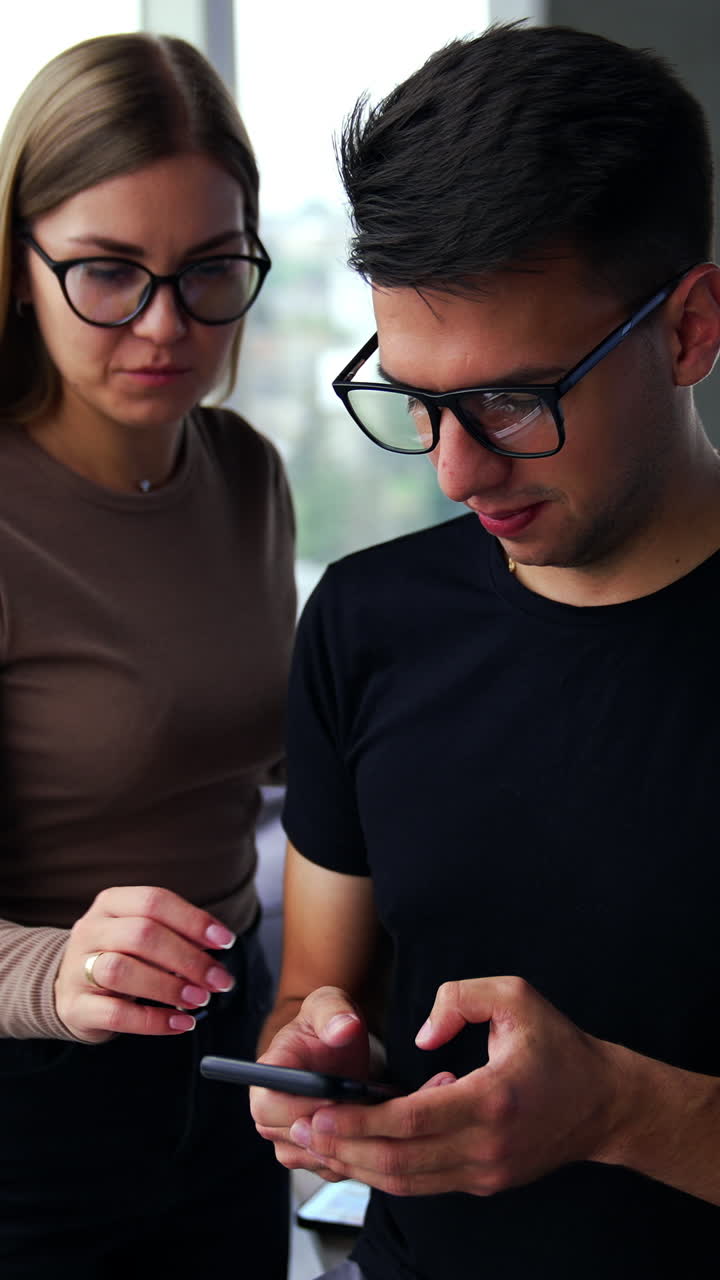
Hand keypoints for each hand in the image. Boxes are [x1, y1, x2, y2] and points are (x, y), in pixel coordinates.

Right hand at [54, 885, 236, 1042]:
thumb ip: (175, 935)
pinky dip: (153, 1021)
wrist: (69, 988)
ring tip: (200, 1000)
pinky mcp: (74, 1007)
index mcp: (112, 904)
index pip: (154, 901)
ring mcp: (77, 968)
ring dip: (168, 986)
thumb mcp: (142, 935)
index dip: (193, 920)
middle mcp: (91, 930)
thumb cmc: (121, 955)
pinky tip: (180, 1023)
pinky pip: (115, 1014)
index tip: (224, 942)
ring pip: (121, 970)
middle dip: (187, 958)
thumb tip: (217, 949)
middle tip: (218, 980)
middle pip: (141, 935)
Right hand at [251, 985, 373, 1180]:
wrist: (339, 1045)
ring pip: (313, 1156)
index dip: (301, 1108)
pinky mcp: (310, 1152)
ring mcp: (287, 1135)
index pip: (268, 1106)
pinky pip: (331, 1167)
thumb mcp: (331, 1004)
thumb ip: (335, 1013)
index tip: (336, 1098)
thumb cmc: (329, 1022)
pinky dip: (354, 1154)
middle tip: (365, 1110)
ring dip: (346, 1142)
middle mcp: (270, 1110)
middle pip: (290, 1139)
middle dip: (331, 1128)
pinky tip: (371, 1131)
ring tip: (370, 1115)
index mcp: (268, 1074)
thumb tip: (344, 1028)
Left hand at [290, 976, 620, 1196]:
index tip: (318, 1113)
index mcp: (492, 1100)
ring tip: (313, 1144)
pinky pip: (424, 1182)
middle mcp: (486, 1146)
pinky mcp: (484, 1181)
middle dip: (342, 1148)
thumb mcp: (516, 996)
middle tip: (299, 1130)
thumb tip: (422, 1036)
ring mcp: (486, 1172)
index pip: (411, 1121)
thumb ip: (461, 998)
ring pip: (407, 1181)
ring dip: (355, 1166)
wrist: (604, 1104)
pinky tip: (354, 1153)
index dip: (358, 1122)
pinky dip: (384, 1171)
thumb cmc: (558, 1046)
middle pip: (398, 1161)